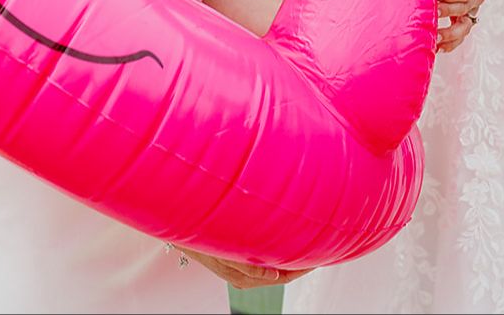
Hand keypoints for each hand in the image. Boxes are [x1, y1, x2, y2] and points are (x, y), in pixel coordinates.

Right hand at [176, 246, 312, 287]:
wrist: (181, 226)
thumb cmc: (201, 237)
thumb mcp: (222, 251)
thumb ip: (247, 265)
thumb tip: (273, 275)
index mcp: (244, 278)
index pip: (283, 277)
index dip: (302, 268)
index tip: (320, 256)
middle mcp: (245, 276)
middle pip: (282, 274)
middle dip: (301, 262)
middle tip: (322, 247)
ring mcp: (242, 268)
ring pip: (274, 267)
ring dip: (290, 256)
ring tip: (308, 242)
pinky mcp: (238, 259)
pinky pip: (265, 259)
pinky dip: (278, 252)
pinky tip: (285, 241)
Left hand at [435, 0, 493, 53]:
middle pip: (463, 10)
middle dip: (447, 13)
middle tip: (429, 15)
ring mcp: (470, 9)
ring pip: (464, 27)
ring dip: (450, 35)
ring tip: (433, 41)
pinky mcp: (463, 16)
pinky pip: (460, 33)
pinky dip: (451, 43)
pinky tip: (437, 48)